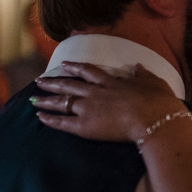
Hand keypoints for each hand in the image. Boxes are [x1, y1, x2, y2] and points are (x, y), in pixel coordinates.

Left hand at [32, 63, 182, 143]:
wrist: (153, 118)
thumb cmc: (158, 101)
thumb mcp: (153, 82)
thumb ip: (142, 75)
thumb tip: (138, 67)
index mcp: (111, 82)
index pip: (88, 72)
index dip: (75, 68)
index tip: (64, 65)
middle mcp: (95, 92)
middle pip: (69, 85)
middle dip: (53, 82)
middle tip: (39, 80)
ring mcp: (88, 108)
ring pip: (62, 102)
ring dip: (46, 99)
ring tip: (33, 98)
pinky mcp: (85, 126)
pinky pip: (62, 122)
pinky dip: (50, 119)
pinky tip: (39, 116)